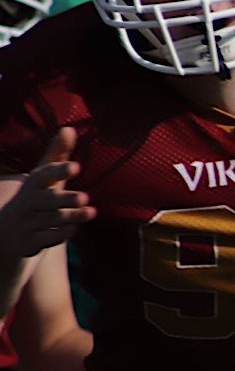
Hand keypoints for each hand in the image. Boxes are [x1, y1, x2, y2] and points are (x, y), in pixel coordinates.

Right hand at [0, 128, 94, 261]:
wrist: (6, 231)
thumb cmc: (35, 197)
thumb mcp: (43, 177)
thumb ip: (57, 155)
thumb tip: (68, 128)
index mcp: (32, 185)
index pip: (43, 176)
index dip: (58, 171)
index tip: (75, 166)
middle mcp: (27, 203)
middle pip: (45, 200)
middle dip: (64, 198)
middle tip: (84, 197)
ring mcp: (27, 223)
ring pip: (50, 219)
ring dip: (70, 216)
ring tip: (91, 212)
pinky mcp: (29, 242)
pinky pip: (45, 239)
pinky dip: (59, 235)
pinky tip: (74, 229)